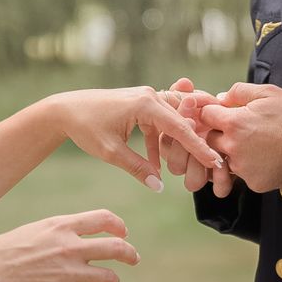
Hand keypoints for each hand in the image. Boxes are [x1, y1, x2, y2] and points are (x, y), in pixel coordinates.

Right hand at [0, 210, 135, 281]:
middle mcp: (71, 246)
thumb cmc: (5, 250)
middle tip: (133, 258)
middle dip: (129, 253)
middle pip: (115, 247)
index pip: (103, 219)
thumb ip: (60, 231)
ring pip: (109, 277)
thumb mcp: (36, 229)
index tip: (123, 231)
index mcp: (62, 225)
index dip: (118, 224)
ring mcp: (70, 273)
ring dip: (113, 281)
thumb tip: (80, 236)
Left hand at [51, 87, 222, 191]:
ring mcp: (145, 97)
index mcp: (145, 104)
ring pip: (172, 120)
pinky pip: (159, 121)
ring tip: (180, 166)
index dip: (198, 147)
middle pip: (181, 121)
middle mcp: (149, 96)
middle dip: (192, 144)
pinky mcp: (140, 102)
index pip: (180, 128)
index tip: (215, 161)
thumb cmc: (86, 128)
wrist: (66, 110)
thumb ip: (137, 168)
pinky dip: (161, 139)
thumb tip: (158, 186)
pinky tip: (156, 162)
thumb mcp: (111, 152)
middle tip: (206, 165)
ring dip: (175, 142)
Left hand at [201, 82, 281, 193]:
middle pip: (210, 138)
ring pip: (225, 158)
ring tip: (256, 143)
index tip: (224, 113)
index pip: (205, 115)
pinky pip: (242, 174)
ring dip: (233, 151)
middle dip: (220, 133)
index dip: (214, 112)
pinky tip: (264, 158)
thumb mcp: (269, 94)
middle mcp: (233, 147)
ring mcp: (242, 167)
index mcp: (234, 123)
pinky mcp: (253, 182)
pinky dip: (249, 167)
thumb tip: (221, 98)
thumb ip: (240, 91)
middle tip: (241, 129)